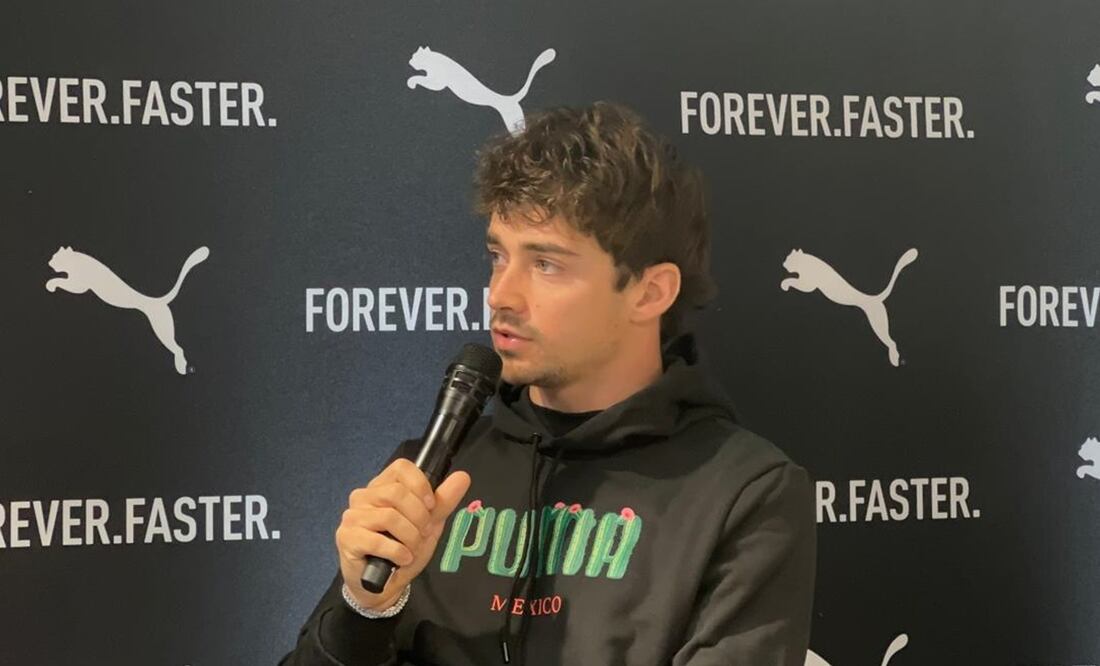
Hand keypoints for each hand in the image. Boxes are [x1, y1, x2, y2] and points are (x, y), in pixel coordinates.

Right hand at [336, 458, 471, 611]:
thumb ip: (444, 501)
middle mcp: (363, 497)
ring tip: (412, 550)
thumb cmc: (403, 550)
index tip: (431, 506)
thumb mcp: (429, 525)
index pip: (401, 467)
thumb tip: (462, 476)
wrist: (384, 585)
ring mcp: (352, 517)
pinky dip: (397, 551)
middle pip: (397, 493)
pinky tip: (402, 559)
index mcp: (382, 487)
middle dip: (419, 517)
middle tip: (423, 534)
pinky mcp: (346, 538)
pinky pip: (377, 540)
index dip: (421, 485)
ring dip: (410, 537)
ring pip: (389, 516)